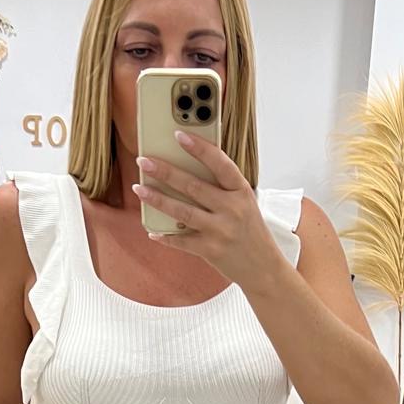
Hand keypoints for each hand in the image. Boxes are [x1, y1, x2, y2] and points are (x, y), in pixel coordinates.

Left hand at [132, 132, 284, 294]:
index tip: (179, 135)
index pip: (220, 164)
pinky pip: (181, 241)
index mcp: (241, 192)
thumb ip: (221, 189)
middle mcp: (231, 210)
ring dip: (158, 199)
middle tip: (144, 161)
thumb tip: (185, 173)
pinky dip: (165, 236)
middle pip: (193, 186)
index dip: (199, 148)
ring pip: (182, 211)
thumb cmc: (250, 231)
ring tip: (140, 188)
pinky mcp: (210, 251)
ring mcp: (220, 231)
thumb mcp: (244, 203)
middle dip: (165, 172)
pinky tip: (152, 230)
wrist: (263, 268)